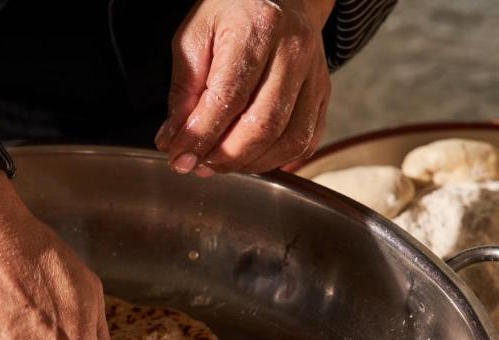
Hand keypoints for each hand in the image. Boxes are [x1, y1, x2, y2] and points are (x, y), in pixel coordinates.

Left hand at [155, 0, 333, 175]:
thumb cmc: (232, 13)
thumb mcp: (194, 38)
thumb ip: (183, 91)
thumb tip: (174, 140)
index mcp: (258, 28)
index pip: (229, 97)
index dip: (201, 136)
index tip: (179, 158)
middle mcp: (294, 51)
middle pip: (264, 125)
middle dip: (225, 156)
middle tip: (197, 165)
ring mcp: (315, 74)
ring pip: (289, 140)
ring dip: (249, 164)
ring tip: (219, 163)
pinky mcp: (323, 93)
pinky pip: (306, 141)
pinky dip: (276, 160)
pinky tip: (249, 159)